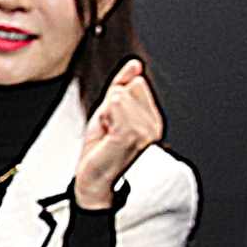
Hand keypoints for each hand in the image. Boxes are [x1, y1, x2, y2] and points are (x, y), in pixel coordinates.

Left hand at [74, 60, 161, 206]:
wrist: (93, 183)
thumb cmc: (100, 153)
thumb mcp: (108, 113)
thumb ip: (121, 86)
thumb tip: (134, 63)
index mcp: (152, 120)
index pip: (135, 83)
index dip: (114, 101)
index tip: (112, 124)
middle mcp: (154, 126)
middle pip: (127, 87)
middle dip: (109, 107)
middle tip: (107, 131)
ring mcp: (145, 132)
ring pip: (119, 95)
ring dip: (104, 115)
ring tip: (106, 136)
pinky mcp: (131, 136)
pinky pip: (114, 104)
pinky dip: (103, 118)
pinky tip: (106, 137)